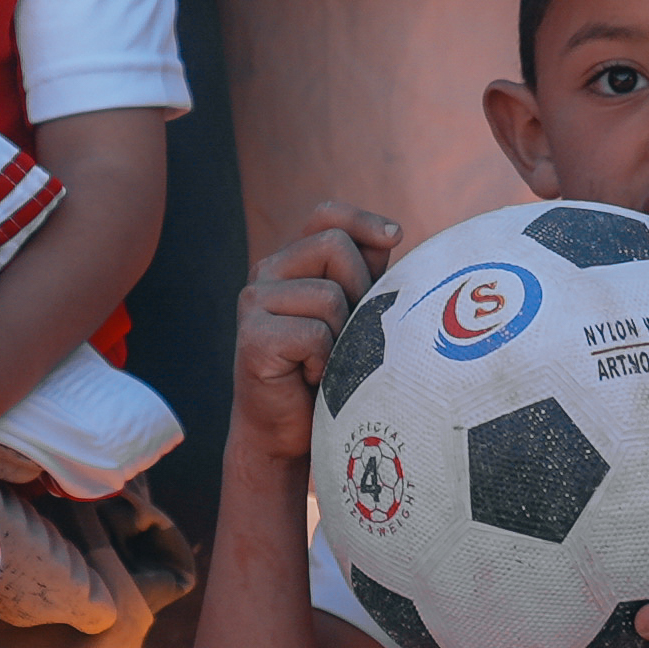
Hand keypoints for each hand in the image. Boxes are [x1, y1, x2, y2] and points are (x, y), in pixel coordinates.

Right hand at [232, 203, 400, 465]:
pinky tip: (312, 378)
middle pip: (335, 246)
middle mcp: (265, 273)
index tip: (395, 239)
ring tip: (329, 360)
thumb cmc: (329, 373)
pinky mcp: (253, 337)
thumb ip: (364, 274)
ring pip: (329, 295)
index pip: (326, 214)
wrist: (287, 432)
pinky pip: (315, 334)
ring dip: (343, 335)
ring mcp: (253, 303)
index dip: (363, 220)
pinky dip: (326, 362)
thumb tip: (389, 235)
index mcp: (290, 262)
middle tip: (350, 333)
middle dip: (360, 288)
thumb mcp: (353, 315)